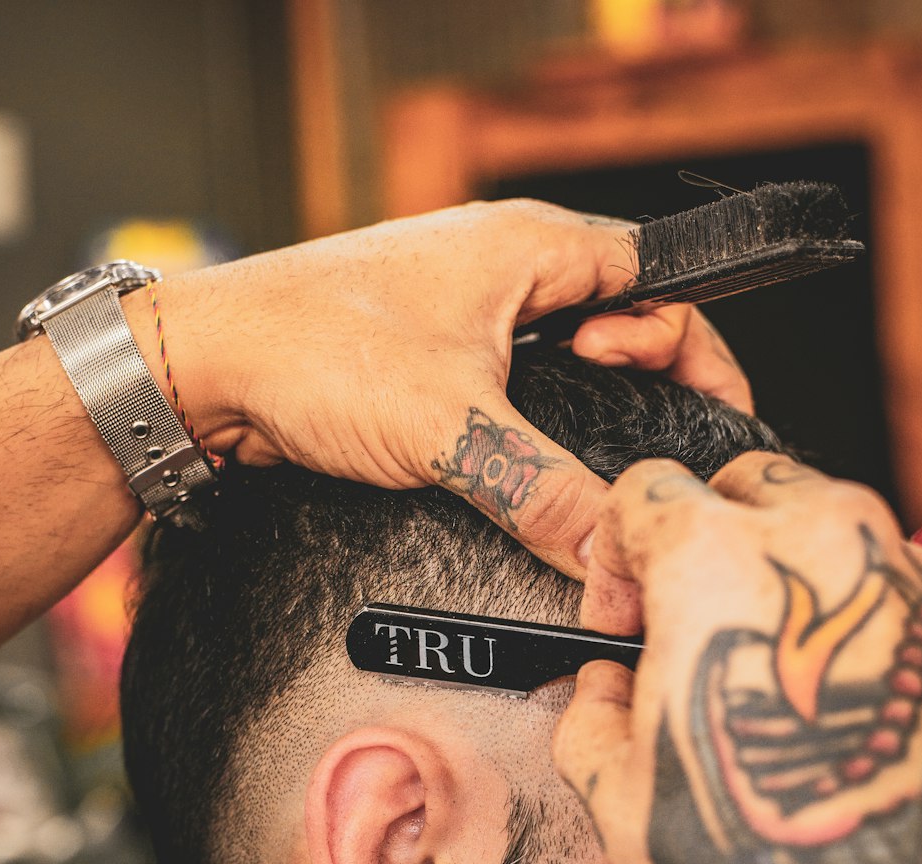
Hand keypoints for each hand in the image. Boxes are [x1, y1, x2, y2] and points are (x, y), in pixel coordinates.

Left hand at [135, 200, 750, 580]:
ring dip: (582, 420)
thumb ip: (545, 493)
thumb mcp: (451, 430)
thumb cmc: (312, 353)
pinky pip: (510, 392)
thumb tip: (614, 558)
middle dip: (645, 392)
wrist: (204, 369)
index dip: (700, 355)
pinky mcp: (431, 359)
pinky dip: (530, 432)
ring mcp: (466, 311)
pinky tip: (526, 476)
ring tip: (582, 473)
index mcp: (533, 246)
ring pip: (563, 365)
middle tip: (638, 458)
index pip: (663, 286)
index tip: (717, 424)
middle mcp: (506, 266)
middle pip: (622, 326)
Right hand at [552, 453, 921, 863]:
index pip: (647, 490)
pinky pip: (894, 582)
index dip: (614, 552)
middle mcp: (825, 543)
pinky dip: (856, 615)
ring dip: (787, 567)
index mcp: (718, 563)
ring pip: (833, 519)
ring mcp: (907, 579)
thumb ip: (591, 712)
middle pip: (747, 481)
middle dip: (705, 532)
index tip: (620, 615)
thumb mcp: (615, 791)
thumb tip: (606, 687)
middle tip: (692, 622)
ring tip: (772, 662)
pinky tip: (837, 694)